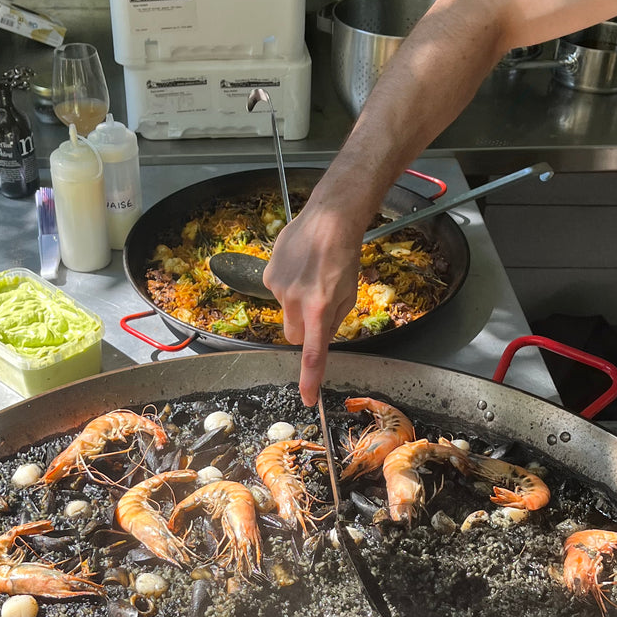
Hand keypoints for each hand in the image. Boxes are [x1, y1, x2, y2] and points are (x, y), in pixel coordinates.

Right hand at [263, 195, 367, 405]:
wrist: (329, 217)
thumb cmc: (345, 255)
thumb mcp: (349, 293)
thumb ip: (332, 321)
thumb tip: (320, 338)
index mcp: (319, 308)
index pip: (313, 353)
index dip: (310, 378)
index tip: (308, 398)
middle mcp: (295, 301)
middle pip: (293, 336)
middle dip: (304, 329)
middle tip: (317, 307)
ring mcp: (277, 288)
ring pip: (285, 313)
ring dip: (296, 303)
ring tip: (311, 276)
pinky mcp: (267, 275)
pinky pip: (277, 293)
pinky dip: (288, 286)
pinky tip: (299, 267)